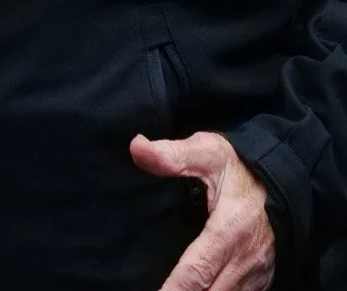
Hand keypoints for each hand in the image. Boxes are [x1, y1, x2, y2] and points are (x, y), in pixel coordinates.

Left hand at [131, 131, 274, 290]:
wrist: (285, 182)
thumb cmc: (241, 168)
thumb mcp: (208, 152)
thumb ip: (173, 154)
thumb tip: (137, 147)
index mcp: (229, 230)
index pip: (197, 270)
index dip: (175, 288)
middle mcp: (246, 258)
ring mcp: (256, 273)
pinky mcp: (261, 279)